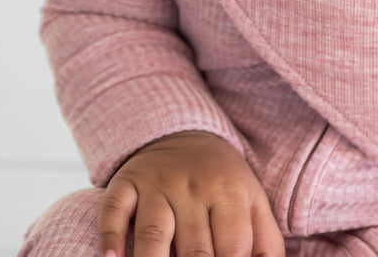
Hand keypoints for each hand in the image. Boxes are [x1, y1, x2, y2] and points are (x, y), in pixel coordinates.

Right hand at [99, 130, 284, 256]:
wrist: (183, 133)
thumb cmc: (222, 183)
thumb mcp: (252, 202)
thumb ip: (266, 243)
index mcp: (230, 193)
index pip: (234, 247)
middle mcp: (194, 188)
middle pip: (195, 250)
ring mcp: (157, 185)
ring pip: (154, 233)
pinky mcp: (126, 184)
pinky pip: (115, 211)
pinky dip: (111, 236)